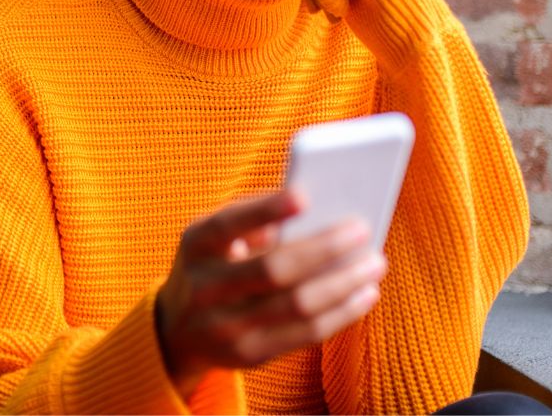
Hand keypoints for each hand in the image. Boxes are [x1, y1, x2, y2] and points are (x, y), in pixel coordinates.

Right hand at [155, 191, 385, 395]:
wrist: (177, 329)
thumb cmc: (215, 265)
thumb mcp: (218, 239)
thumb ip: (256, 224)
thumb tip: (322, 216)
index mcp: (196, 245)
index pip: (229, 224)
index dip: (265, 210)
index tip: (306, 196)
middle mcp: (204, 288)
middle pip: (272, 269)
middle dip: (323, 248)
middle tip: (362, 229)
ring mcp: (225, 328)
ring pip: (297, 307)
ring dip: (343, 283)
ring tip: (374, 263)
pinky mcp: (250, 355)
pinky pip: (305, 335)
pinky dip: (341, 313)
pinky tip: (364, 295)